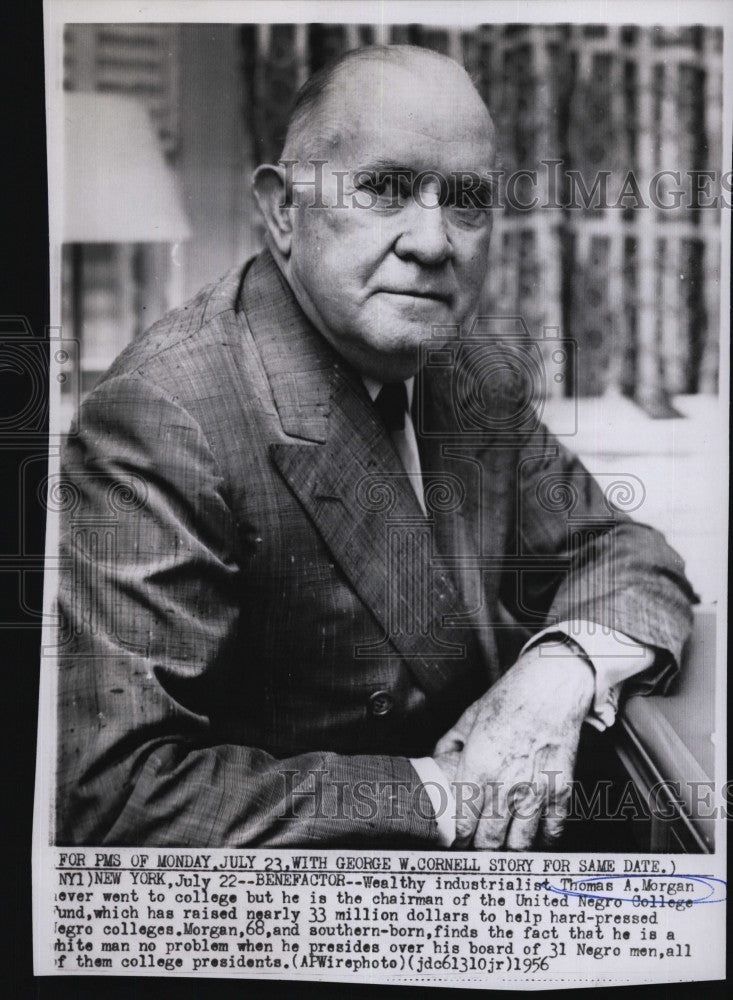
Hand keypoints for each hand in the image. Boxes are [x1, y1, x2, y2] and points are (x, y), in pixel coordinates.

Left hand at [432, 640, 593, 849]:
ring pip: (519, 845)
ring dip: (508, 851)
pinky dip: (542, 841)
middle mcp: (506, 785)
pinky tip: (533, 838)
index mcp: (478, 768)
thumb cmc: (511, 698)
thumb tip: (436, 762)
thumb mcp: (468, 718)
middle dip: (479, 851)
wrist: (551, 685)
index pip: (462, 825)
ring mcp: (536, 791)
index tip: (454, 841)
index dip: (456, 840)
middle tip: (475, 850)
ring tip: (501, 849)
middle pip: (488, 842)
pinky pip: (552, 832)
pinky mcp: (561, 790)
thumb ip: (450, 745)